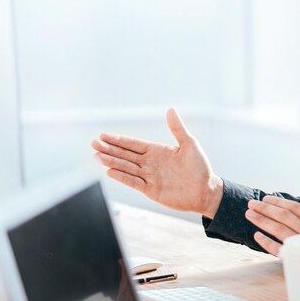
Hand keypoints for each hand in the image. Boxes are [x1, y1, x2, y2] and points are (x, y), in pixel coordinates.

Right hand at [91, 108, 222, 217]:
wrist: (206, 191)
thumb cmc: (200, 168)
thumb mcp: (190, 144)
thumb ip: (177, 129)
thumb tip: (171, 109)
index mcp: (157, 151)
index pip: (133, 144)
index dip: (118, 140)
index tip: (104, 135)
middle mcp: (150, 163)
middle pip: (125, 155)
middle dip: (110, 148)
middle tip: (94, 143)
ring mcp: (149, 177)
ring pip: (126, 167)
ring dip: (112, 161)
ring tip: (97, 156)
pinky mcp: (151, 190)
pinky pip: (134, 182)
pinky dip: (122, 177)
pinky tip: (110, 171)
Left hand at [245, 195, 299, 298]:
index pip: (296, 208)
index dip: (279, 202)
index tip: (266, 198)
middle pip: (283, 216)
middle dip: (265, 208)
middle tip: (251, 203)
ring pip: (278, 230)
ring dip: (262, 221)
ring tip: (249, 214)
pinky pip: (279, 250)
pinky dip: (267, 243)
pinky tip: (256, 236)